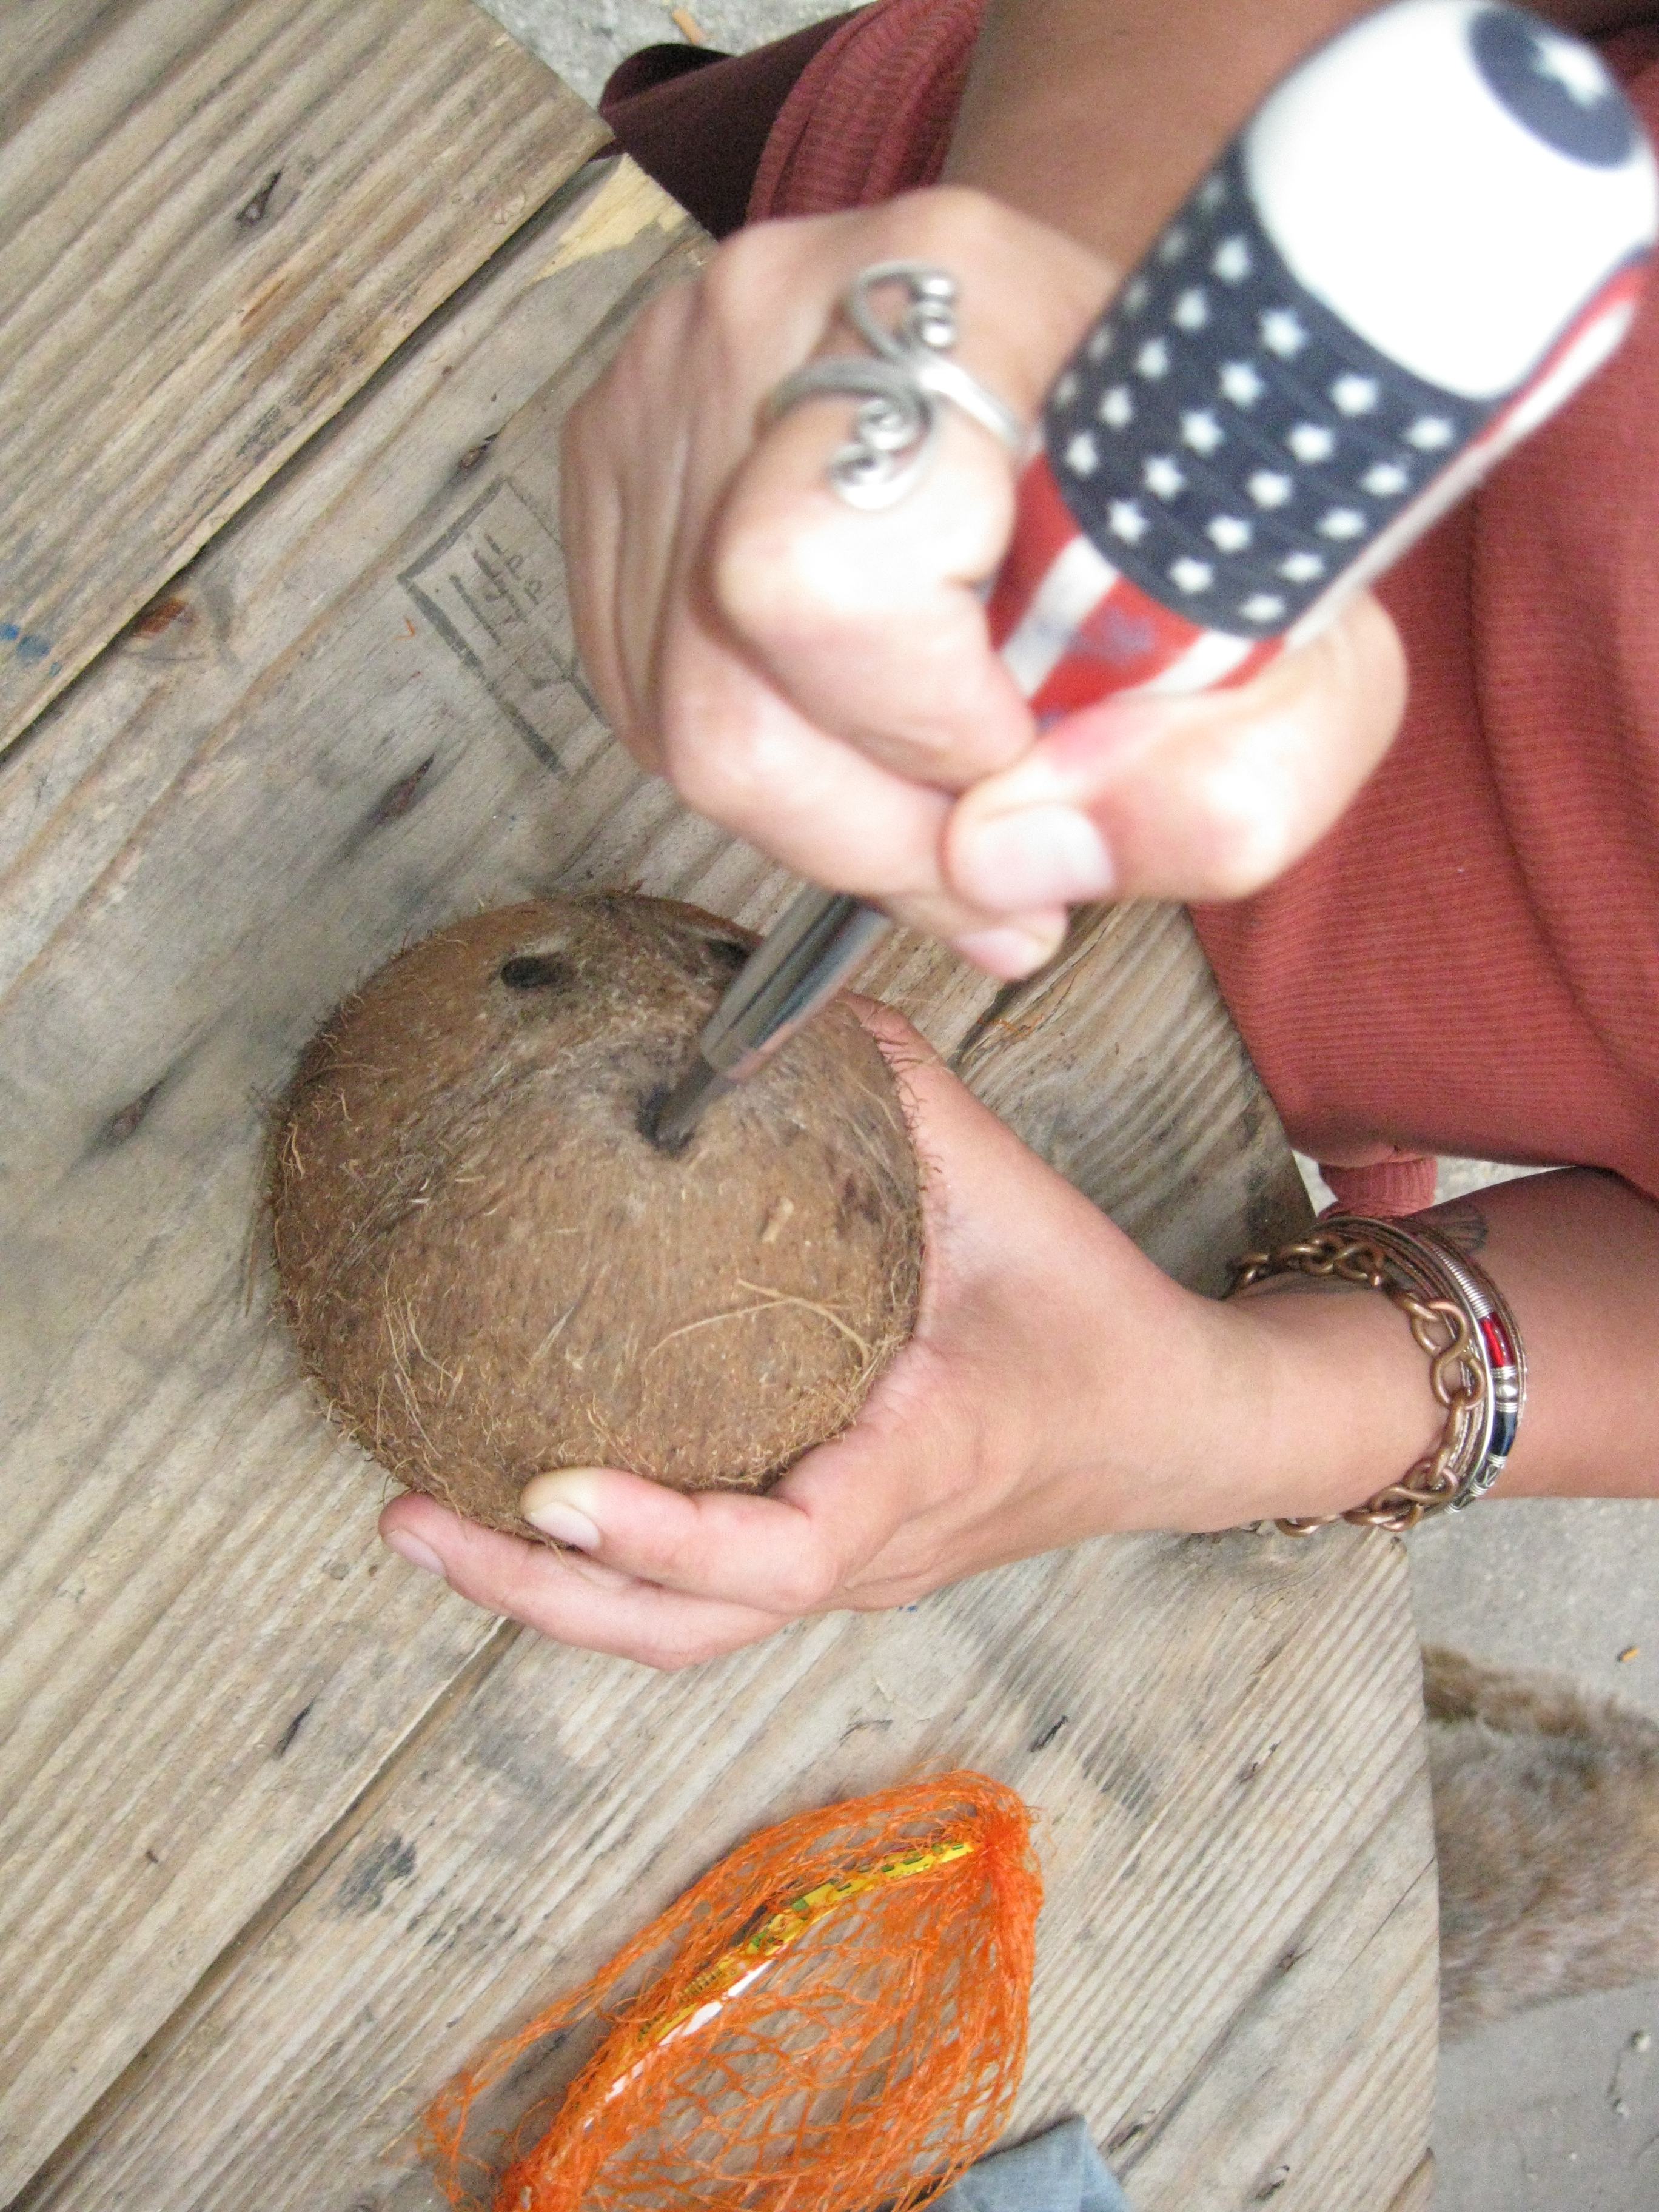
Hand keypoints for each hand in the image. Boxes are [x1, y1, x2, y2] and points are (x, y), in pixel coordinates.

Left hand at [378, 1010, 1430, 1667]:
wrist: (1185, 1430)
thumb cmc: (1103, 1325)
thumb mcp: (1017, 1195)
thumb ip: (906, 1099)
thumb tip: (781, 1009)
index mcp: (919, 1469)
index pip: (777, 1552)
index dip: (658, 1537)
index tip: (549, 1491)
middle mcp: (874, 1550)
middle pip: (686, 1629)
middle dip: (537, 1592)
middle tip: (409, 1513)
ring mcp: (853, 1573)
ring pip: (683, 1631)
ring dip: (549, 1594)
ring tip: (426, 1518)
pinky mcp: (839, 1560)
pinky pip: (707, 1590)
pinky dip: (606, 1566)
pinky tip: (531, 1497)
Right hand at [561, 184, 1407, 977]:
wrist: (1097, 359)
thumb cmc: (1190, 498)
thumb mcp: (1310, 651)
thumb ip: (1227, 780)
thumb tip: (1010, 871)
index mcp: (956, 299)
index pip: (830, 582)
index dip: (927, 732)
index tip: (1030, 750)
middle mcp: (772, 318)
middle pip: (729, 701)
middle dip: (877, 834)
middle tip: (996, 848)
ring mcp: (667, 391)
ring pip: (678, 727)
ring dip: (828, 824)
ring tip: (953, 816)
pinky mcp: (616, 467)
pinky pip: (645, 701)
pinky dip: (772, 772)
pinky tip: (874, 754)